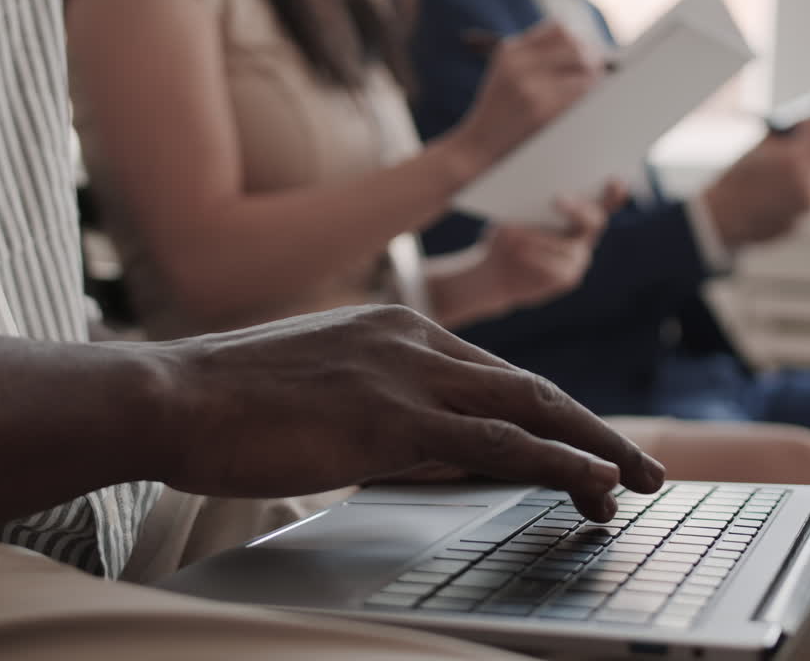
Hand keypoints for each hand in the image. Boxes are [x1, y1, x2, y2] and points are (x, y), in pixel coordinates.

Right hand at [148, 305, 663, 520]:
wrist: (170, 395)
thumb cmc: (227, 402)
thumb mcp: (318, 392)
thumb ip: (377, 408)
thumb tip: (419, 449)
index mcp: (394, 327)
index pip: (492, 374)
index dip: (545, 414)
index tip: (579, 445)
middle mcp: (412, 340)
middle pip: (527, 385)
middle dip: (592, 428)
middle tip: (640, 465)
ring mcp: (405, 374)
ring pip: (528, 408)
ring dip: (593, 447)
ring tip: (638, 482)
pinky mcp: (392, 419)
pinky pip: (496, 443)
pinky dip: (555, 461)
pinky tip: (593, 483)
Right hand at [450, 23, 602, 173]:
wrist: (478, 150)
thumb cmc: (498, 116)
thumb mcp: (506, 75)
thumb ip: (535, 58)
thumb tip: (586, 51)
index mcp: (511, 51)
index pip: (559, 30)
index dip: (578, 42)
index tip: (585, 58)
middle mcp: (520, 63)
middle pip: (575, 47)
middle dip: (591, 61)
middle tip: (596, 77)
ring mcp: (531, 86)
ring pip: (584, 70)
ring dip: (593, 82)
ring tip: (588, 96)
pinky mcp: (543, 109)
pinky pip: (582, 95)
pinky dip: (588, 101)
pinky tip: (581, 110)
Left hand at [475, 181, 627, 312]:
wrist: (496, 273)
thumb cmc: (507, 235)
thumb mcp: (513, 214)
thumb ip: (530, 202)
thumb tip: (533, 184)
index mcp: (579, 214)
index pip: (605, 201)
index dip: (614, 193)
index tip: (614, 180)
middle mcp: (585, 236)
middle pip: (595, 221)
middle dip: (578, 209)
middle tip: (556, 198)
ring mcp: (579, 259)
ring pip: (566, 246)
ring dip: (538, 237)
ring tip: (511, 232)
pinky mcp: (568, 278)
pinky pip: (554, 267)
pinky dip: (534, 256)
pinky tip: (517, 250)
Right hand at [703, 103, 809, 247]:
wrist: (722, 219)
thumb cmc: (736, 181)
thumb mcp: (759, 149)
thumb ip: (790, 136)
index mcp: (793, 160)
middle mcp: (806, 182)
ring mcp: (808, 203)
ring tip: (784, 171)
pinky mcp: (806, 219)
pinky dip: (804, 187)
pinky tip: (780, 191)